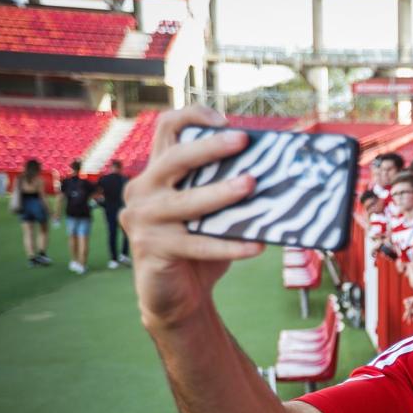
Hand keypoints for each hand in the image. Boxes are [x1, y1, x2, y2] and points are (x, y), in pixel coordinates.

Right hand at [121, 105, 262, 329]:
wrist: (175, 296)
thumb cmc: (198, 248)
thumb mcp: (209, 214)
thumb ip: (223, 190)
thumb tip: (270, 174)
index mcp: (156, 174)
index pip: (166, 129)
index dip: (192, 116)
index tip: (224, 120)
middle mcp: (143, 190)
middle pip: (175, 158)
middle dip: (210, 147)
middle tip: (243, 141)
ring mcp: (143, 219)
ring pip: (187, 201)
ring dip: (221, 192)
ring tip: (251, 185)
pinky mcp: (152, 248)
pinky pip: (198, 245)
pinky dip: (230, 246)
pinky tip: (257, 246)